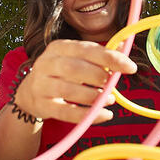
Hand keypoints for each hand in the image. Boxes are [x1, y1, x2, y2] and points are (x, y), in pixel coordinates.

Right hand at [13, 39, 135, 124]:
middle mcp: (46, 63)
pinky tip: (104, 115)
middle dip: (99, 76)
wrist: (29, 94)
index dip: (110, 58)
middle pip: (75, 68)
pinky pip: (66, 112)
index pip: (86, 49)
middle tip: (111, 84)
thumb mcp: (76, 59)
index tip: (130, 67)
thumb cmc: (60, 73)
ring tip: (109, 99)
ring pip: (70, 91)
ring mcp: (41, 85)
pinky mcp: (42, 105)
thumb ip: (99, 54)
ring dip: (94, 96)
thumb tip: (125, 44)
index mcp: (59, 47)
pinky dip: (88, 115)